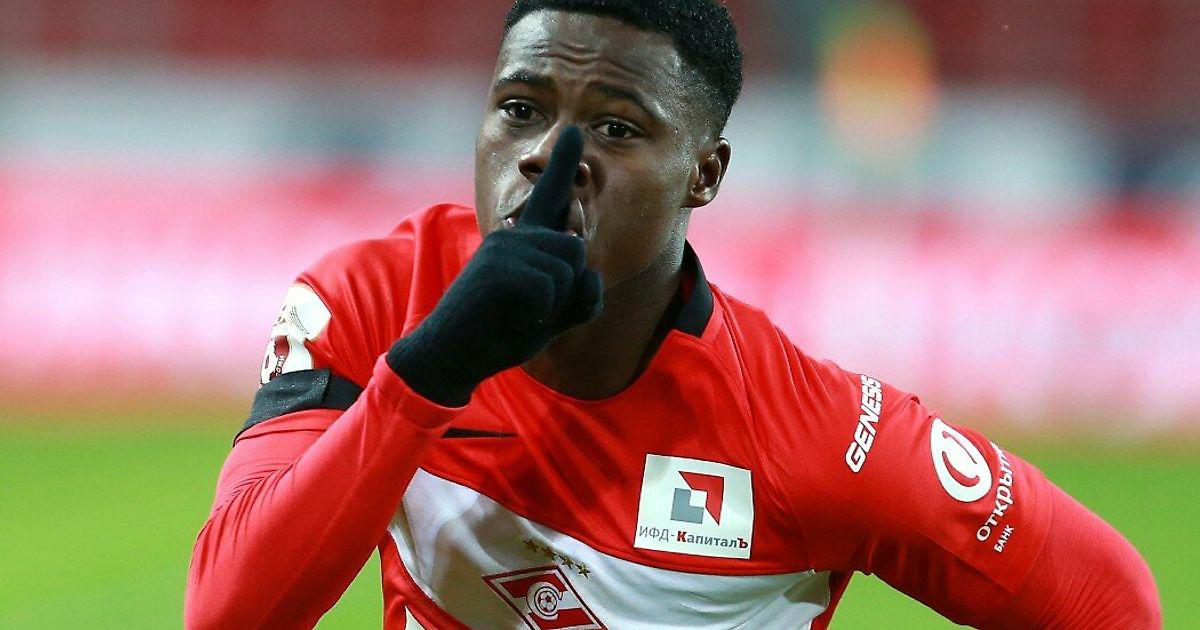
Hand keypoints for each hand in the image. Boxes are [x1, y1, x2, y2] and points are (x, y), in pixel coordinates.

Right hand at [387, 126, 603, 405]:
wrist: (453, 358)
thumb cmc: (502, 334)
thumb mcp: (554, 316)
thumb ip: (581, 296)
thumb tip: (587, 269)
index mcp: (526, 242)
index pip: (550, 197)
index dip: (563, 163)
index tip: (573, 130)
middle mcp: (514, 234)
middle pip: (578, 249)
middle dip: (568, 291)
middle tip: (532, 310)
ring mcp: (502, 247)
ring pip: (567, 271)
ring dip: (551, 307)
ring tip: (517, 312)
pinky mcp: (496, 268)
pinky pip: (548, 292)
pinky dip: (535, 317)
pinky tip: (508, 318)